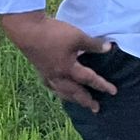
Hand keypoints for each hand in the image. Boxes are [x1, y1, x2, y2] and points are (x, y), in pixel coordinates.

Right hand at [1, 10, 117, 111]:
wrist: (26, 30)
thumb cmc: (53, 34)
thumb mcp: (78, 37)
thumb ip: (94, 44)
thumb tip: (109, 48)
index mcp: (68, 69)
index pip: (89, 79)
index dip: (102, 85)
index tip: (113, 92)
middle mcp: (57, 76)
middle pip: (74, 92)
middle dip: (86, 101)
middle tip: (95, 109)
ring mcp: (46, 74)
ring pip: (61, 91)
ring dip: (71, 98)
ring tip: (78, 103)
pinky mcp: (39, 69)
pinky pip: (51, 86)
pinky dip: (58, 90)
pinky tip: (59, 90)